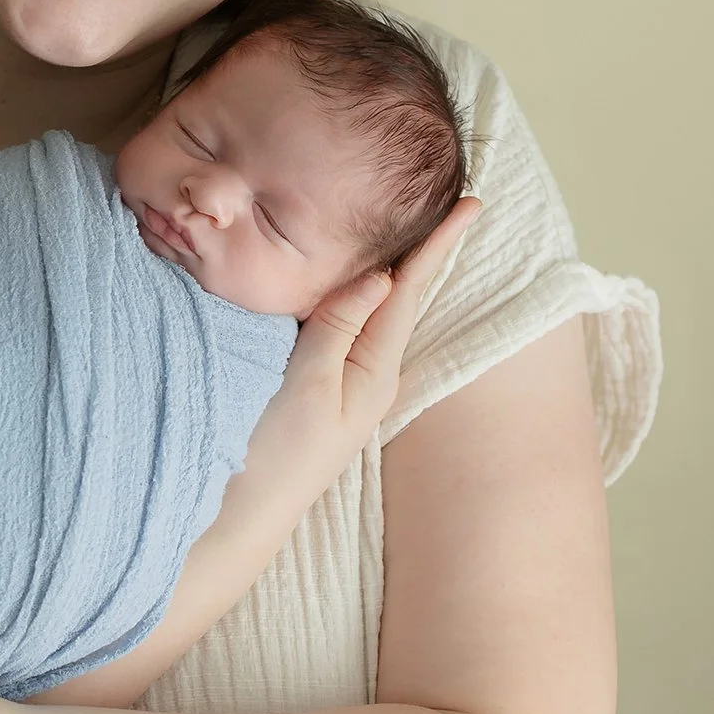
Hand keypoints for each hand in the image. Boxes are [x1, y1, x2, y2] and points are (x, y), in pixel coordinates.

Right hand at [235, 197, 483, 519]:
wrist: (241, 514)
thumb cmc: (274, 453)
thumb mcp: (308, 386)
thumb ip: (340, 328)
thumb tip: (381, 276)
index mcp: (374, 370)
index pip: (409, 291)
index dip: (437, 245)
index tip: (472, 204)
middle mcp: (366, 372)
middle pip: (395, 295)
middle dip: (419, 249)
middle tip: (447, 200)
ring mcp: (341, 380)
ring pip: (365, 308)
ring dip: (384, 266)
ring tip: (407, 225)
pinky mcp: (312, 385)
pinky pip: (337, 325)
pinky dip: (344, 292)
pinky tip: (343, 278)